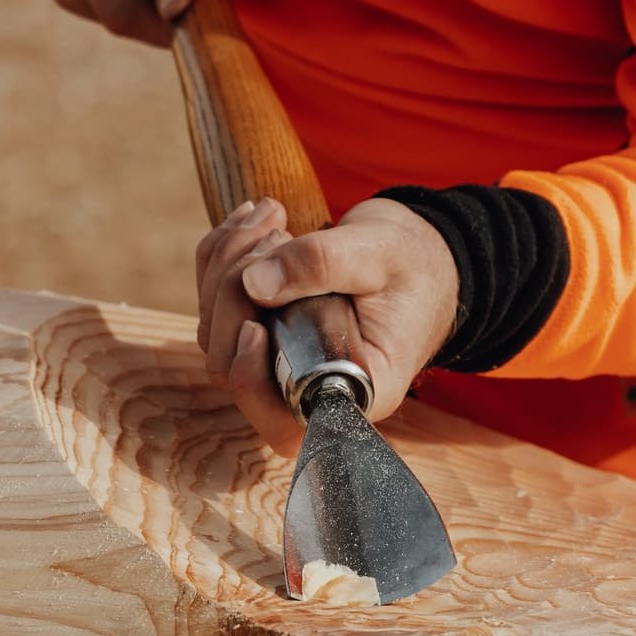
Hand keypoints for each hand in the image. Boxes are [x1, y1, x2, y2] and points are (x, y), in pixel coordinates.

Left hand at [195, 198, 460, 455]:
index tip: (256, 324)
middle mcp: (308, 384)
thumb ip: (322, 263)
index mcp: (352, 389)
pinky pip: (216, 301)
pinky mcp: (262, 326)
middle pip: (233, 365)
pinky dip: (221, 253)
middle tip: (274, 234)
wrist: (419, 252)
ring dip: (226, 263)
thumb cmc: (415, 263)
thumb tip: (252, 282)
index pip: (282, 419)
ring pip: (217, 330)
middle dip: (232, 292)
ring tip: (272, 216)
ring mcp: (278, 358)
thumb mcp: (380, 254)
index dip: (251, 380)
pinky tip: (252, 219)